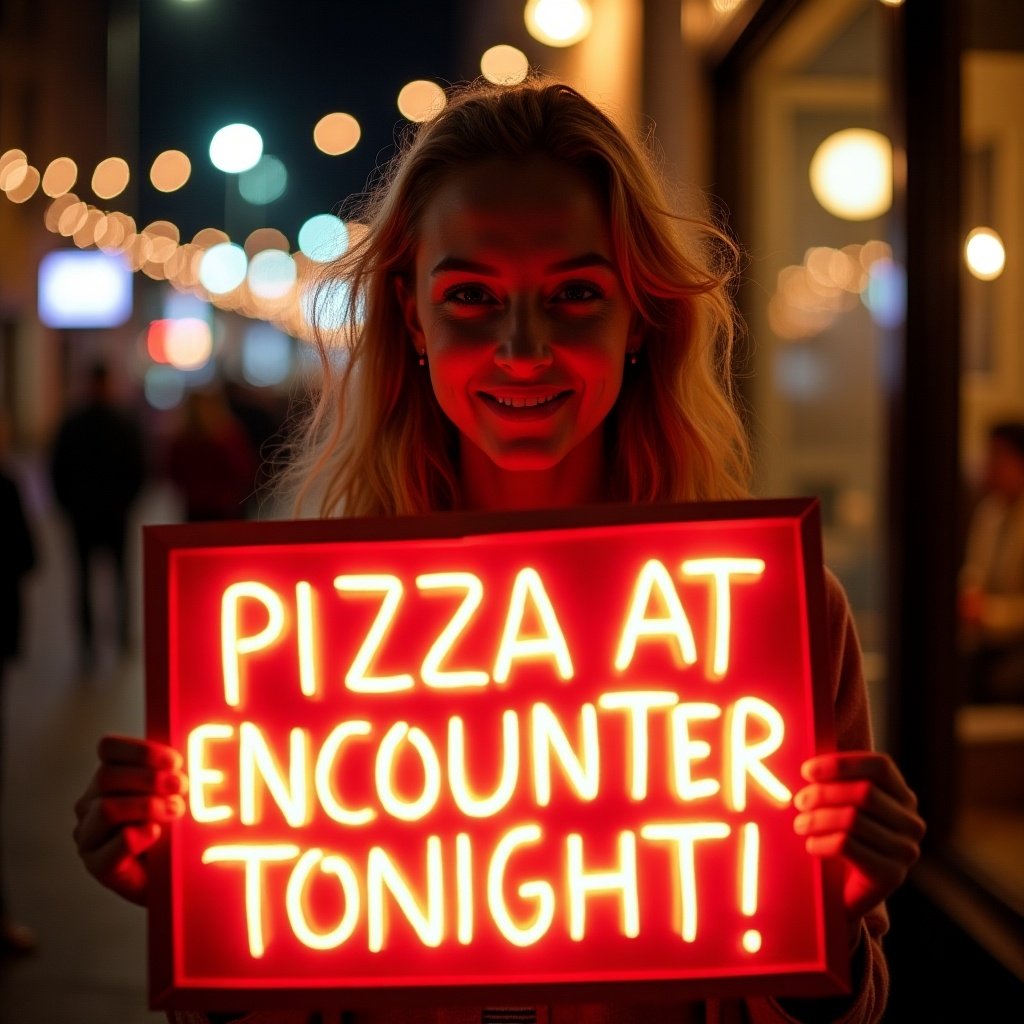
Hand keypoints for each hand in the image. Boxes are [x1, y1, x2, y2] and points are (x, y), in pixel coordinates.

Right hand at [72, 735, 186, 905]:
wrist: (173, 876)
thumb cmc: (172, 828)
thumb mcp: (174, 792)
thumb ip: (172, 770)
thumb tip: (193, 745)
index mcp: (107, 777)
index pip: (109, 748)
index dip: (142, 751)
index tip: (175, 761)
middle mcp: (90, 803)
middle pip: (107, 776)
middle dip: (151, 779)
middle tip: (182, 787)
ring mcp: (89, 834)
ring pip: (107, 808)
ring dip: (148, 806)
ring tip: (176, 811)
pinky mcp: (97, 864)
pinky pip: (117, 842)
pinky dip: (141, 835)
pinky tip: (157, 835)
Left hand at [793, 752, 924, 942]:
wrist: (845, 894)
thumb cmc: (839, 837)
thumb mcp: (840, 804)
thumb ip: (834, 781)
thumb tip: (808, 760)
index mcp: (902, 796)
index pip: (880, 766)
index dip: (841, 763)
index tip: (807, 771)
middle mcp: (911, 822)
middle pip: (864, 793)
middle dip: (824, 793)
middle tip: (799, 801)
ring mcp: (905, 850)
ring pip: (853, 820)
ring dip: (817, 819)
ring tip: (800, 824)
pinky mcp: (891, 875)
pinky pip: (846, 846)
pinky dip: (820, 843)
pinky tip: (811, 845)